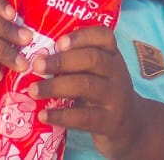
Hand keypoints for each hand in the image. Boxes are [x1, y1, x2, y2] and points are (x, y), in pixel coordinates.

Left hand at [30, 26, 145, 157]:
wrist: (131, 127)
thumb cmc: (103, 92)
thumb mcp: (98, 73)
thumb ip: (76, 60)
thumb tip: (37, 54)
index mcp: (112, 56)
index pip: (104, 37)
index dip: (82, 36)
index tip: (59, 41)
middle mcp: (117, 73)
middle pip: (92, 60)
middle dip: (62, 61)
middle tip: (37, 65)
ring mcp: (116, 98)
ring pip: (87, 86)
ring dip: (56, 86)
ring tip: (33, 90)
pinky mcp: (110, 122)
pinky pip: (84, 117)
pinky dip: (61, 115)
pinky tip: (43, 114)